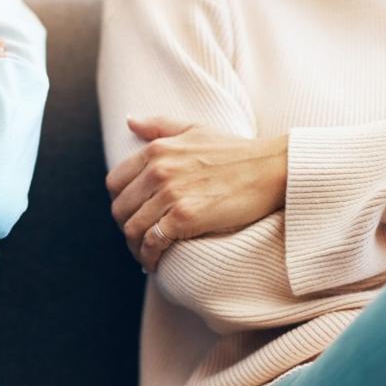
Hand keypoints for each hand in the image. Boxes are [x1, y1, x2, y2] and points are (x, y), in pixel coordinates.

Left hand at [106, 117, 288, 272]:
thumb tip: (130, 122)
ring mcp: (170, 194)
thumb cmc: (236, 151)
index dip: (120, 202)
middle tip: (139, 239)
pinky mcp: (184, 216)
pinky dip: (149, 256)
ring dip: (136, 247)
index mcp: (156, 151)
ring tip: (146, 255)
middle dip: (126, 228)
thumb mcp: (195, 129)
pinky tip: (155, 263)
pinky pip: (152, 242)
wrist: (271, 168)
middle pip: (120, 210)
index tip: (132, 215)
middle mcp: (158, 171)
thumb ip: (159, 126)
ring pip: (133, 229)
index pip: (114, 183)